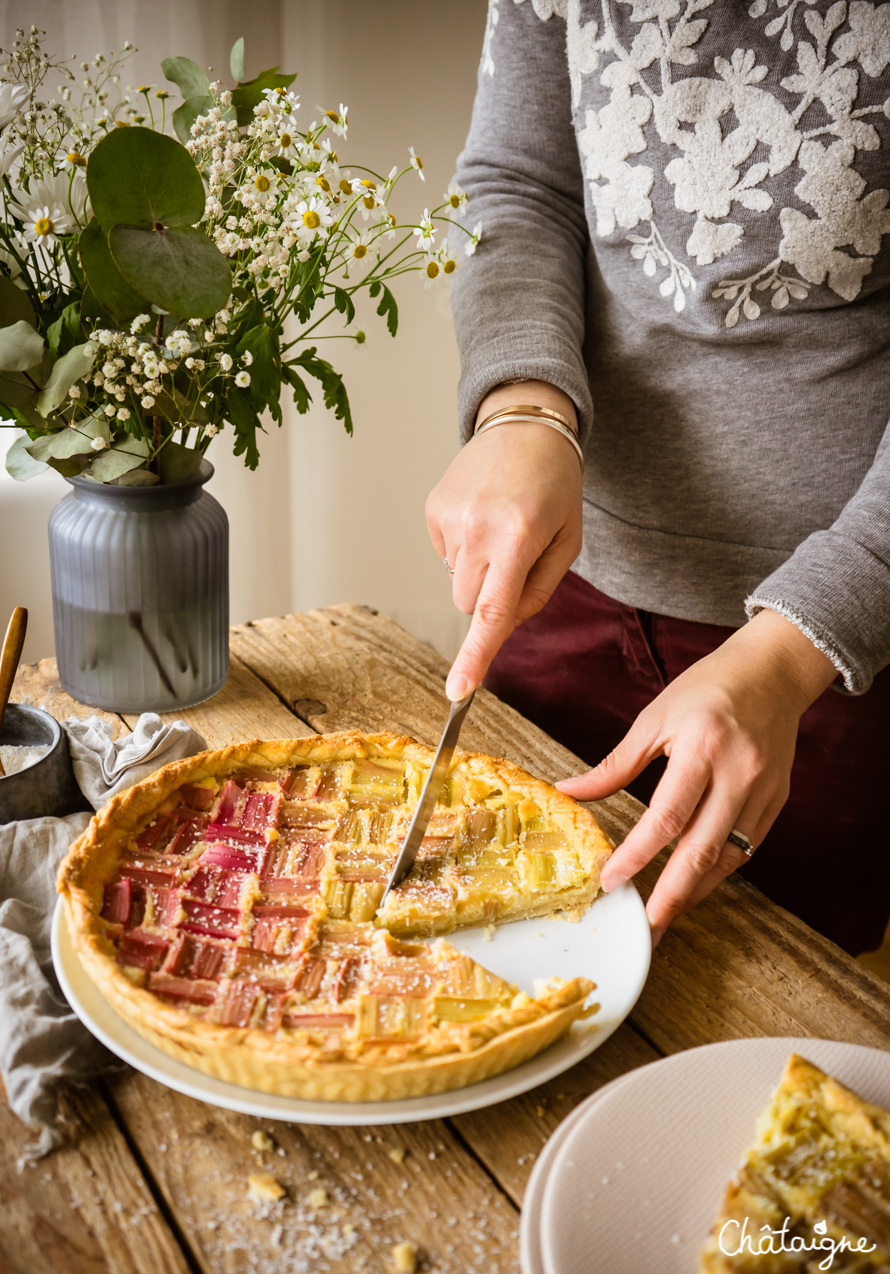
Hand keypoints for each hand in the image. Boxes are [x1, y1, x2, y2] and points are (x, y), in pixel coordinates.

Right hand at [426, 381, 581, 700]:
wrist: (526, 425)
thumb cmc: (556, 487)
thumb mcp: (567, 542)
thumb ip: (537, 592)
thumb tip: (500, 627)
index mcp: (518, 538)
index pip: (490, 614)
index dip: (474, 659)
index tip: (456, 693)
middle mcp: (477, 529)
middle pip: (469, 605)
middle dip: (489, 599)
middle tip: (516, 560)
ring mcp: (449, 518)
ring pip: (456, 582)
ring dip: (478, 570)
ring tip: (500, 527)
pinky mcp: (432, 509)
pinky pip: (444, 555)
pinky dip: (464, 547)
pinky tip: (481, 516)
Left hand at [555, 610, 837, 944]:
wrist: (772, 671)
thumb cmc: (707, 689)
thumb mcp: (654, 718)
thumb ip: (615, 765)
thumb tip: (568, 791)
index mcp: (701, 748)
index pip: (666, 816)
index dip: (638, 854)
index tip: (611, 881)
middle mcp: (738, 774)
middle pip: (702, 849)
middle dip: (672, 895)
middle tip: (646, 928)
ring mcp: (763, 791)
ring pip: (728, 857)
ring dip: (696, 891)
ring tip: (665, 915)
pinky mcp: (776, 801)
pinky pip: (746, 847)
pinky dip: (718, 870)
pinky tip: (695, 884)